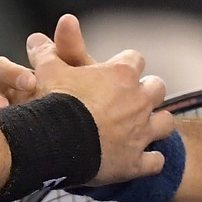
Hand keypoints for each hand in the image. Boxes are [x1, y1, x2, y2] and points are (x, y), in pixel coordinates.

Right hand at [0, 15, 170, 183]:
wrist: (57, 143)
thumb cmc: (55, 104)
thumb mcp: (47, 71)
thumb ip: (46, 53)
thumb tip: (36, 39)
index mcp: (121, 74)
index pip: (135, 59)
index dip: (126, 65)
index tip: (117, 71)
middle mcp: (138, 100)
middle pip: (157, 88)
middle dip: (147, 92)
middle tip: (133, 99)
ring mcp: (141, 132)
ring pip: (165, 122)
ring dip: (156, 124)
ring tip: (144, 128)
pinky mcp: (136, 161)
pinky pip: (155, 161)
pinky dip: (151, 161)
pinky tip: (143, 160)